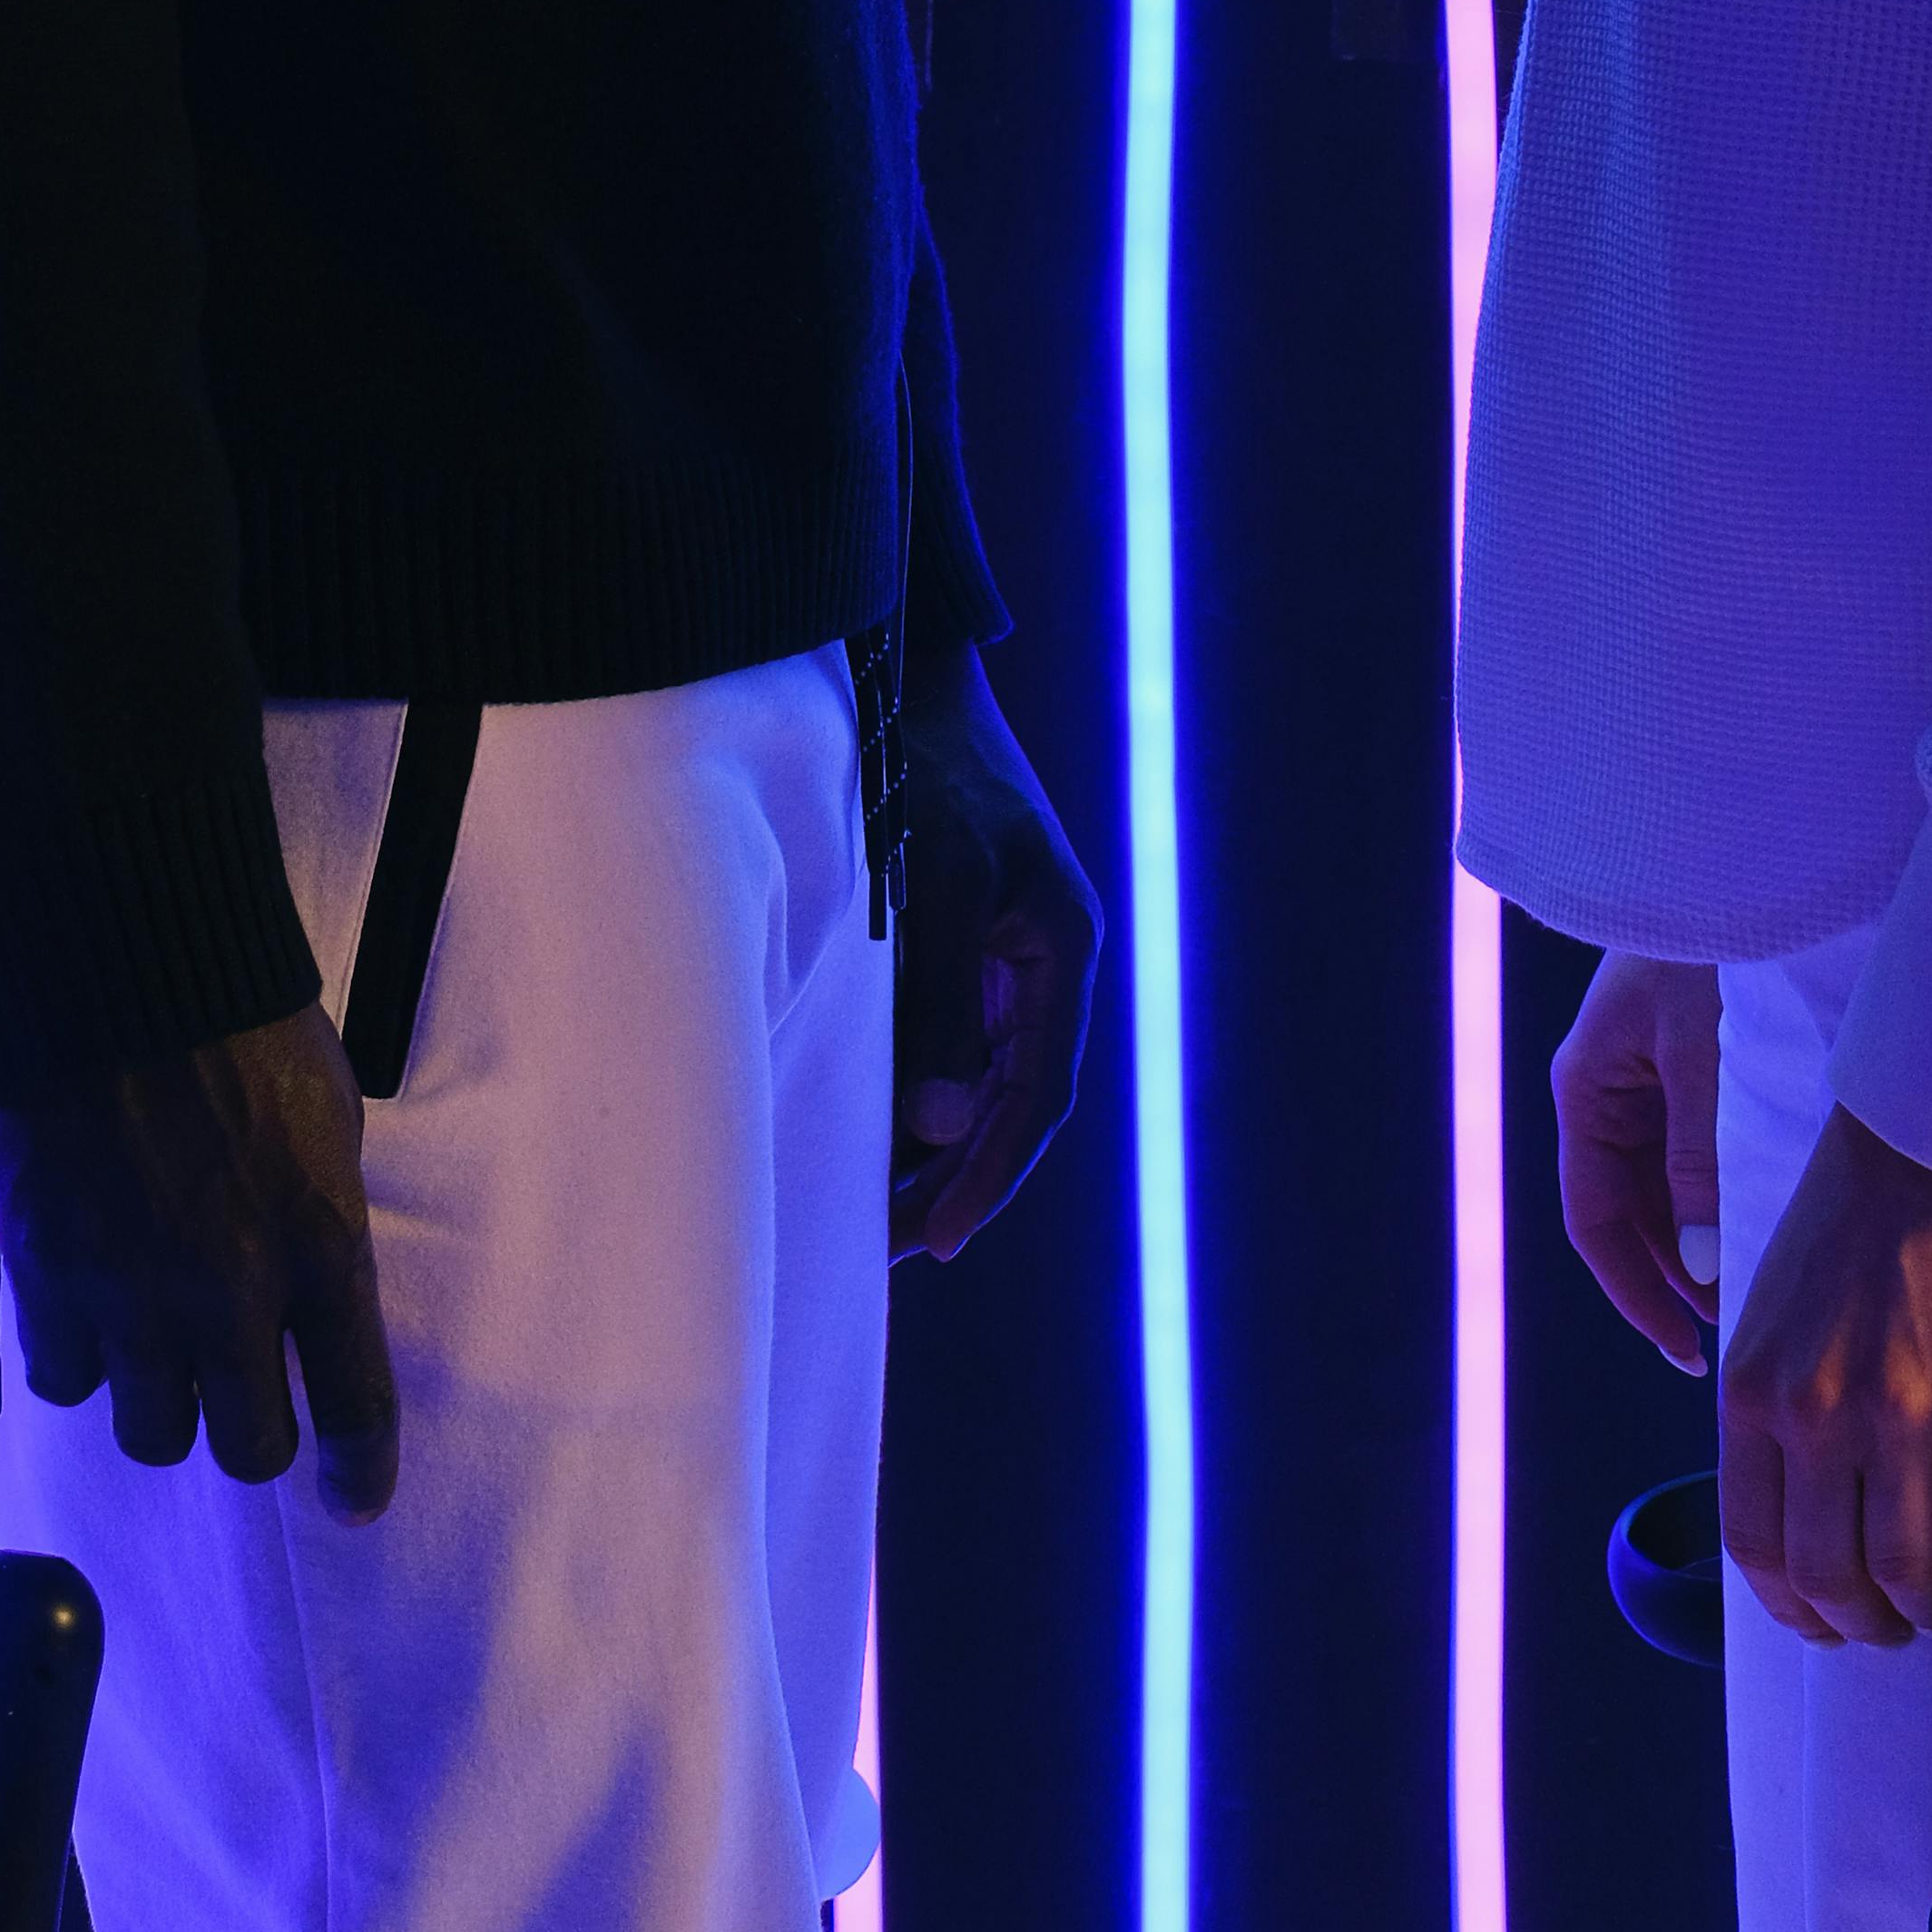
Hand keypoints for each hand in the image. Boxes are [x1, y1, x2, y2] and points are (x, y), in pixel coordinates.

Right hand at [0, 1003, 398, 1518]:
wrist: (116, 978)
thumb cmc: (240, 1030)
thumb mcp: (325, 1123)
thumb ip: (318, 1225)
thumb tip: (305, 1296)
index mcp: (323, 1246)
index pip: (355, 1403)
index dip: (359, 1470)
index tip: (355, 1503)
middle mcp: (233, 1294)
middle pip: (244, 1448)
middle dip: (248, 1437)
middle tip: (237, 1406)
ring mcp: (134, 1297)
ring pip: (148, 1432)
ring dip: (158, 1402)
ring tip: (154, 1350)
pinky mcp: (49, 1283)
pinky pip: (64, 1380)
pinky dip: (76, 1360)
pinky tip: (84, 1311)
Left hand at [888, 649, 1101, 1261]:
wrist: (906, 678)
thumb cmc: (926, 771)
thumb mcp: (936, 882)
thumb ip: (940, 1002)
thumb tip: (941, 1126)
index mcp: (1062, 950)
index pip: (1037, 1096)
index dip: (990, 1175)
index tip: (938, 1241)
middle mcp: (1042, 963)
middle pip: (1011, 1102)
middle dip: (956, 1180)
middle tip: (890, 1253)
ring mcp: (1005, 952)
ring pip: (978, 1079)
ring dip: (933, 1146)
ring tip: (872, 1216)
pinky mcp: (964, 939)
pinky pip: (948, 1040)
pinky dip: (915, 1092)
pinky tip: (869, 1129)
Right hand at [1553, 953, 1725, 1371]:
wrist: (1739, 864)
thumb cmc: (1706, 945)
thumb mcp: (1699, 1051)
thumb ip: (1696, 1155)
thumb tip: (1699, 1261)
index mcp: (1586, 1091)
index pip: (1595, 1219)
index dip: (1633, 1291)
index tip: (1682, 1348)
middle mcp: (1609, 1096)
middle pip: (1631, 1213)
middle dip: (1675, 1277)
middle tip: (1736, 1337)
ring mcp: (1648, 1085)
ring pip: (1667, 1189)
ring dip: (1703, 1240)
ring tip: (1757, 1296)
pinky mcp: (1689, 1071)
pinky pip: (1697, 1153)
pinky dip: (1724, 1194)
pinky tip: (1765, 1228)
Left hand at [1721, 1102, 1931, 1647]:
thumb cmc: (1857, 1208)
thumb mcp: (1775, 1308)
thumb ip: (1778, 1398)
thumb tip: (1798, 1495)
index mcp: (1753, 1388)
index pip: (1753, 1544)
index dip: (1791, 1607)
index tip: (1825, 1620)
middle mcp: (1814, 1413)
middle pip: (1827, 1576)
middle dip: (1862, 1624)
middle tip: (1895, 1624)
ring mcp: (1899, 1412)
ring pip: (1907, 1573)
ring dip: (1931, 1611)